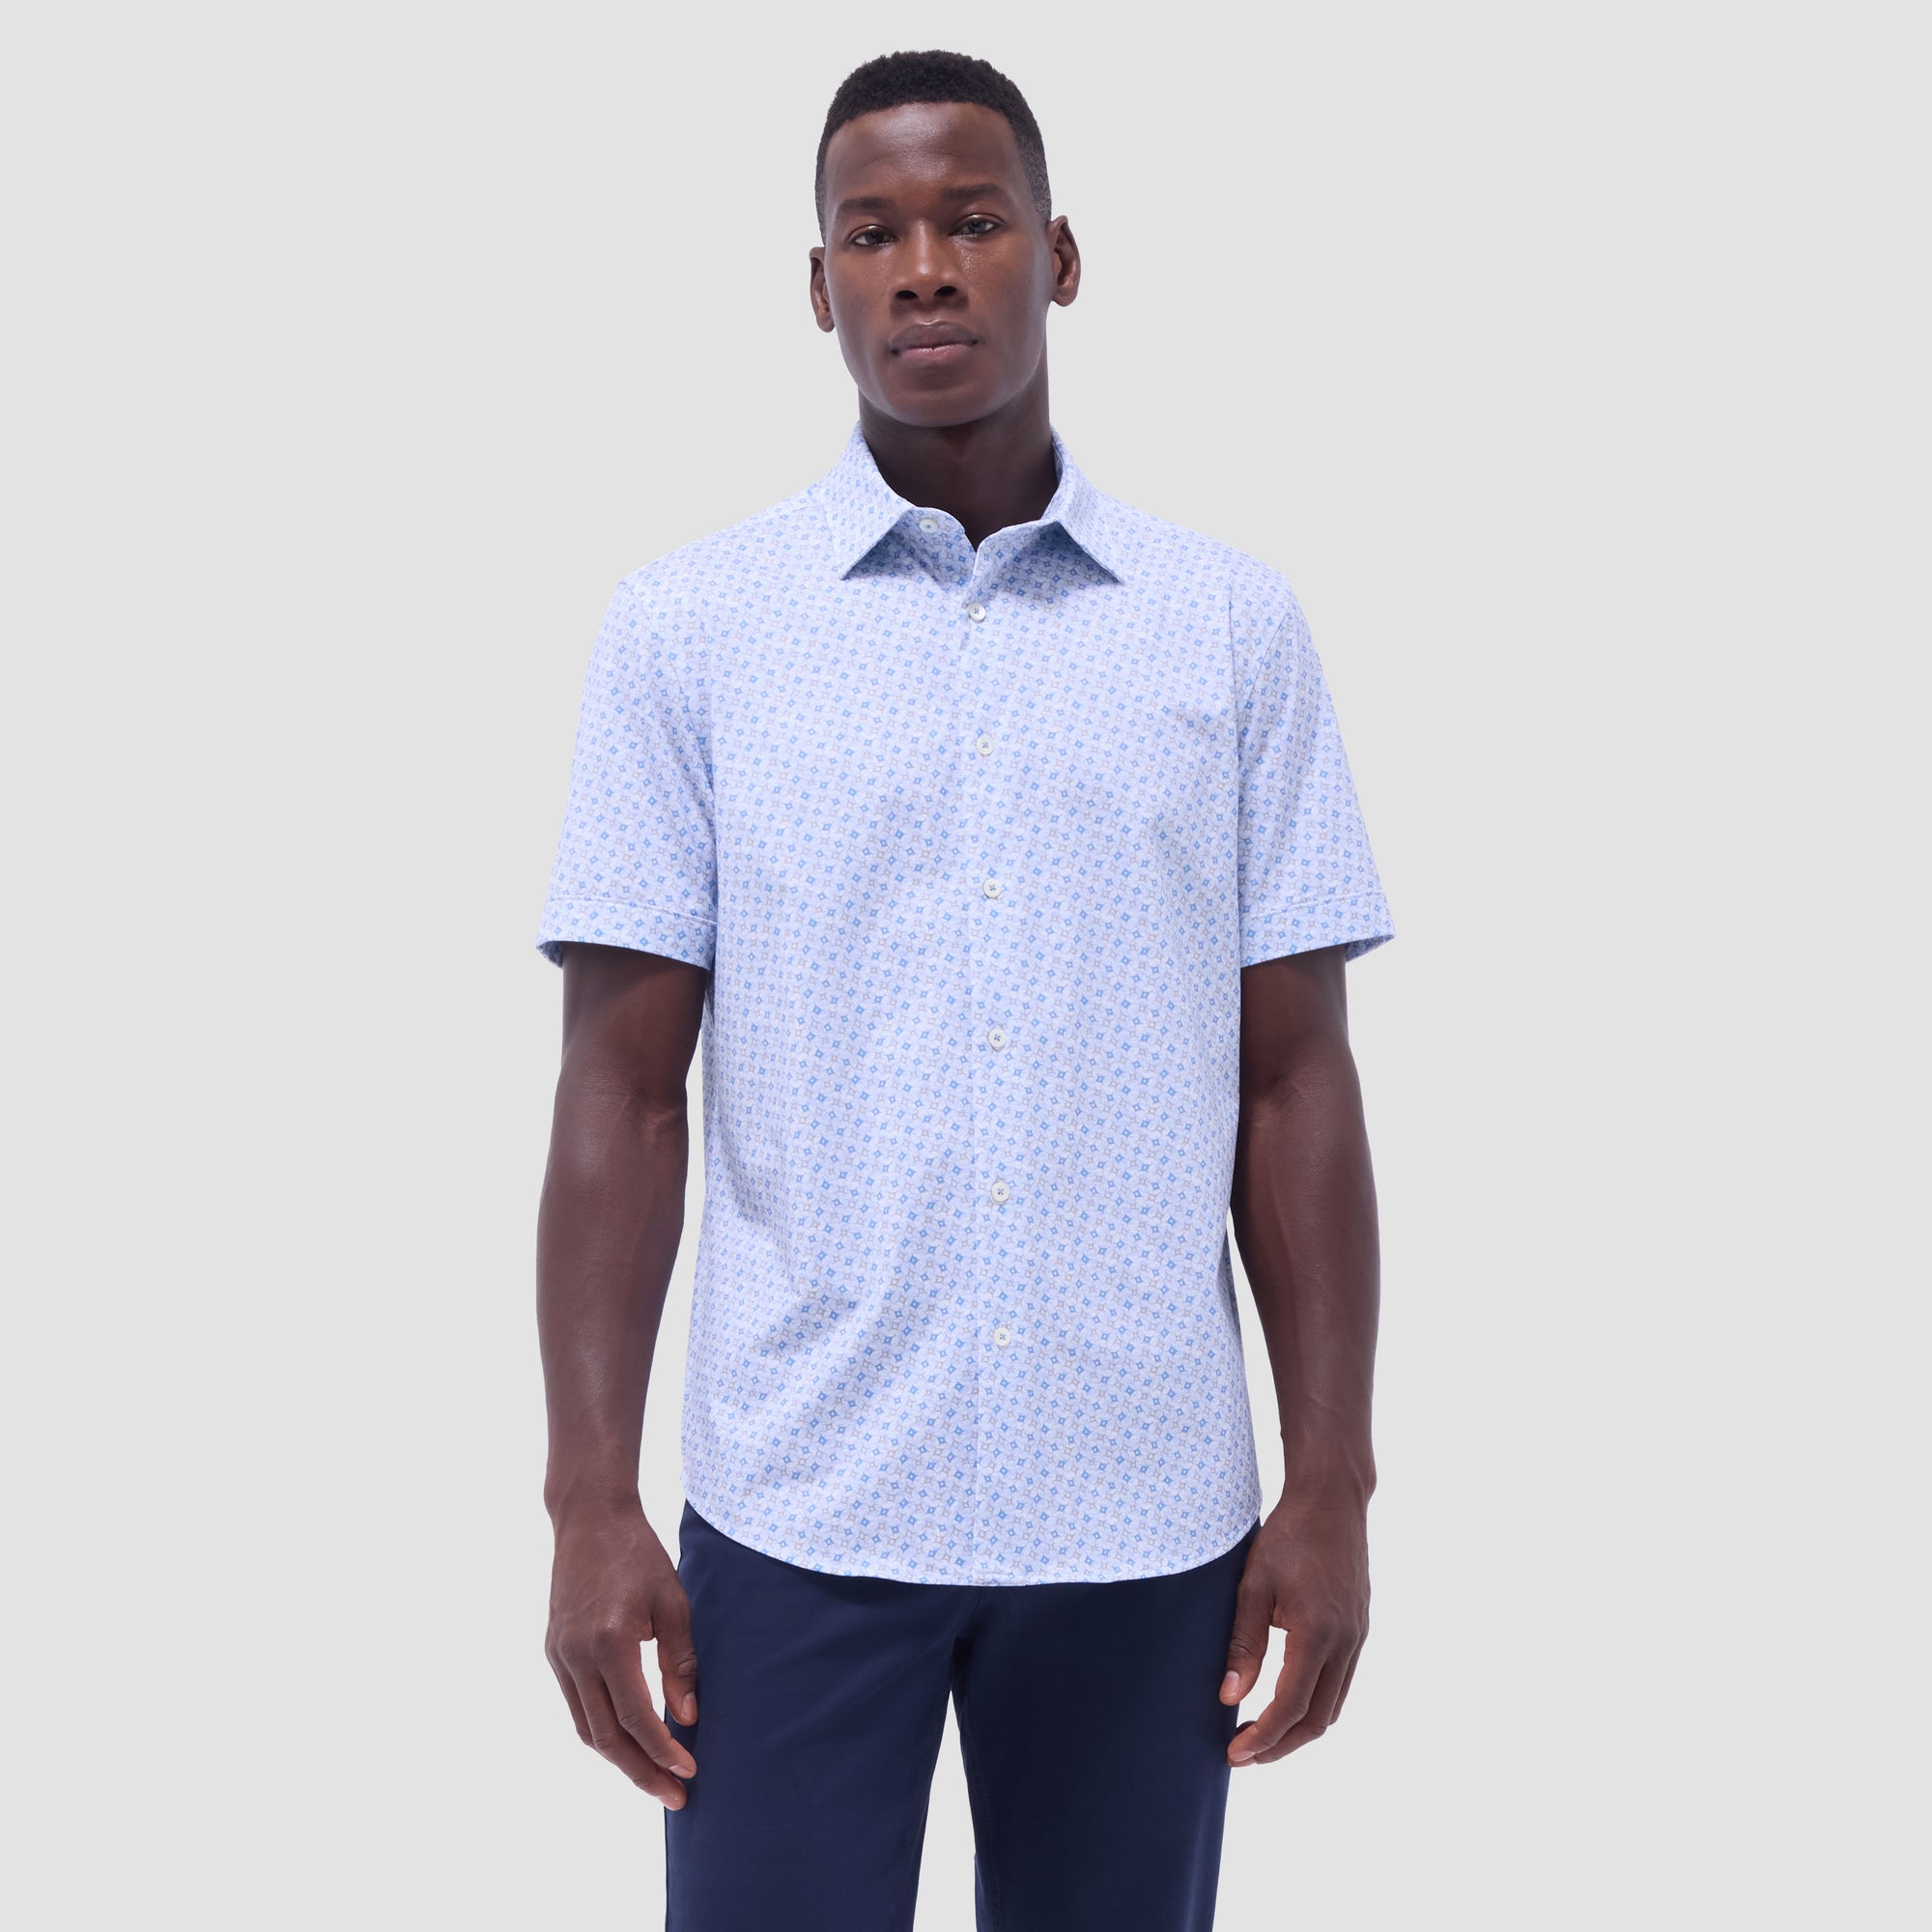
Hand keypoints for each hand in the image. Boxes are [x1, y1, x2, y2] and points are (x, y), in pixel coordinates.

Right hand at [545, 1498, 699, 1805]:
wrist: (589, 1518)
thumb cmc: (638, 1554)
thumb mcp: (672, 1602)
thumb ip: (679, 1662)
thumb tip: (688, 1718)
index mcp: (608, 1641)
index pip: (635, 1716)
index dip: (662, 1750)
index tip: (689, 1771)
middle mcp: (575, 1655)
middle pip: (605, 1737)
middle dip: (641, 1773)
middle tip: (675, 1797)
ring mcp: (559, 1655)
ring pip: (586, 1729)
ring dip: (620, 1760)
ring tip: (654, 1779)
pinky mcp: (554, 1652)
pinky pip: (576, 1707)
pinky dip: (602, 1732)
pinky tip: (629, 1741)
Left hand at [1219, 1488, 1369, 1764]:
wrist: (1332, 1501)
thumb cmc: (1288, 1535)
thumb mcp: (1254, 1585)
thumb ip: (1243, 1643)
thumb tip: (1230, 1696)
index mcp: (1318, 1633)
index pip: (1291, 1706)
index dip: (1263, 1737)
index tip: (1235, 1754)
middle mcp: (1345, 1642)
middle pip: (1318, 1718)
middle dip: (1281, 1745)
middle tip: (1245, 1756)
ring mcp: (1358, 1637)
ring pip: (1333, 1705)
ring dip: (1299, 1729)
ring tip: (1262, 1737)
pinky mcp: (1359, 1628)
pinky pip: (1341, 1682)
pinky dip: (1315, 1704)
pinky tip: (1289, 1701)